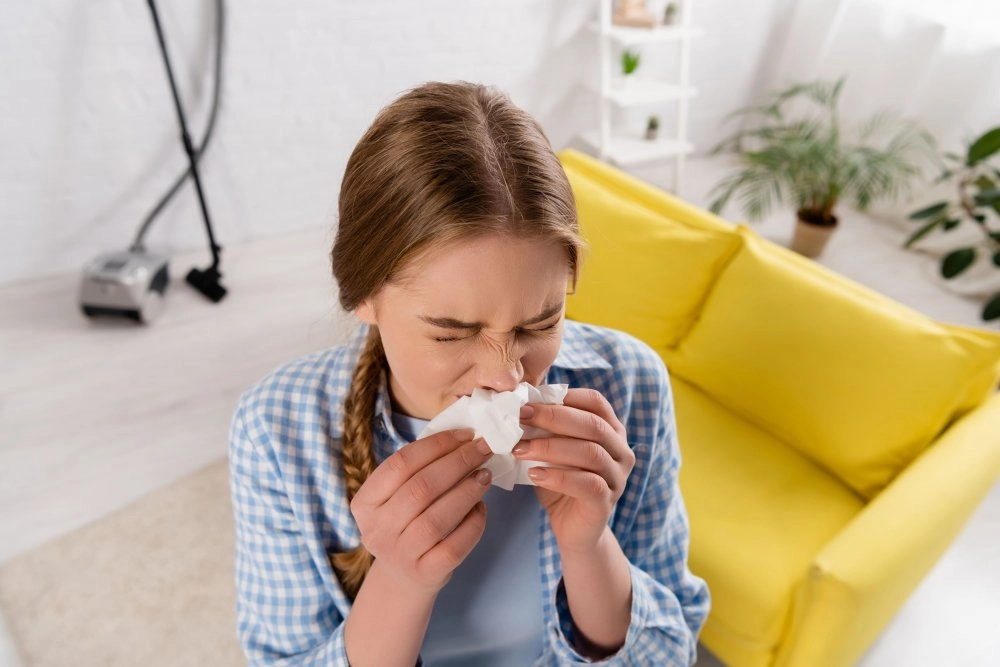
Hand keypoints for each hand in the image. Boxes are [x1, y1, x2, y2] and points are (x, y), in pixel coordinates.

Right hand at [348, 429, 492, 594]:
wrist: (403, 578)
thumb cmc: (406, 525)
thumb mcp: (397, 498)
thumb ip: (420, 471)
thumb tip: (463, 440)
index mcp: (365, 503)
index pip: (400, 464)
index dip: (436, 445)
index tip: (465, 435)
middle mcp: (377, 530)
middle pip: (421, 488)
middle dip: (458, 462)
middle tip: (484, 449)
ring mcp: (400, 554)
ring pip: (437, 518)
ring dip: (467, 491)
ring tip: (485, 475)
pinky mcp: (425, 574)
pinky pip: (454, 546)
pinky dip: (472, 524)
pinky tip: (481, 508)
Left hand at [512, 389, 634, 552]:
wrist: (574, 531)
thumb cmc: (562, 483)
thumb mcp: (554, 452)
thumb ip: (546, 430)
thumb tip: (518, 405)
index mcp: (612, 432)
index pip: (596, 402)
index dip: (565, 397)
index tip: (531, 399)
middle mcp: (621, 452)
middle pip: (592, 424)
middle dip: (552, 417)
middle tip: (520, 417)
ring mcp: (617, 478)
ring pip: (590, 453)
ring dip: (550, 447)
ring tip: (520, 449)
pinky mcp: (607, 503)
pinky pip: (587, 484)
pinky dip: (558, 477)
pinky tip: (534, 475)